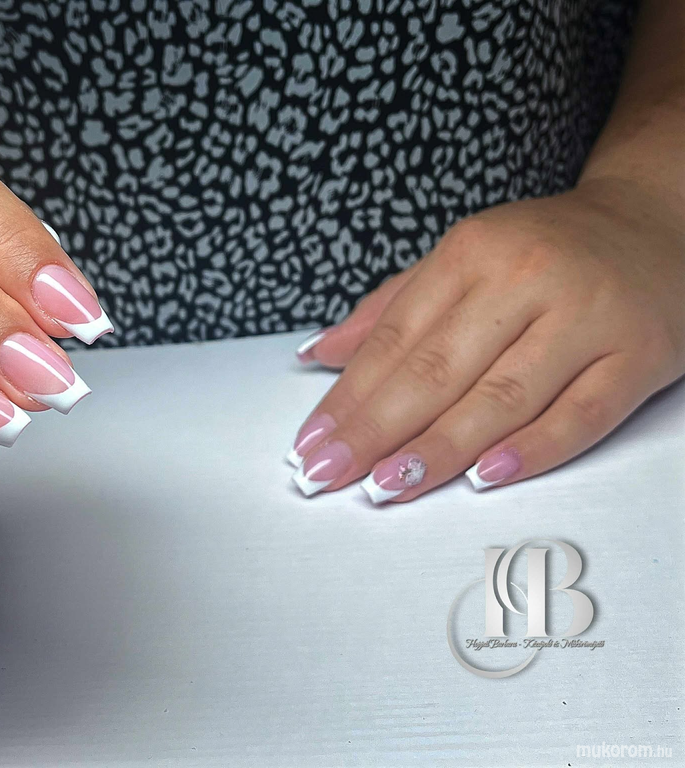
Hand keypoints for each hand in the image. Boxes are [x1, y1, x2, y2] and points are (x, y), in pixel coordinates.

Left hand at [288, 178, 684, 501]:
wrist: (658, 222)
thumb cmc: (548, 250)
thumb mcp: (464, 259)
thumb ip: (391, 309)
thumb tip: (320, 354)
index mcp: (474, 251)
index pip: (395, 339)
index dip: (348, 397)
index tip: (311, 443)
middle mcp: (527, 279)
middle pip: (437, 370)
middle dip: (374, 430)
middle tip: (328, 474)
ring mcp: (587, 317)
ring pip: (501, 396)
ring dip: (438, 448)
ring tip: (386, 484)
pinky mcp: (639, 354)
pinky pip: (581, 414)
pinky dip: (531, 450)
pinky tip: (483, 477)